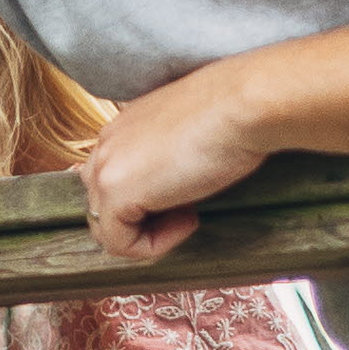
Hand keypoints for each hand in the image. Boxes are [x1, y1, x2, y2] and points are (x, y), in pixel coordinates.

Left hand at [74, 61, 279, 259]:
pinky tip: (189, 217)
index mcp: (122, 129)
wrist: (244, 105)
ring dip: (149, 233)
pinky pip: (119, 243)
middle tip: (189, 207)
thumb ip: (164, 161)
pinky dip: (155, 244)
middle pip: (104, 208)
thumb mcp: (188, 138)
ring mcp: (105, 168)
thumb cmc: (233, 117)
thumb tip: (169, 192)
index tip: (188, 192)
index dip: (149, 202)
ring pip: (108, 229)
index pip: (112, 182)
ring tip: (189, 212)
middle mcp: (106, 145)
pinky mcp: (116, 191)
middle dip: (145, 220)